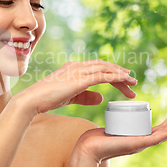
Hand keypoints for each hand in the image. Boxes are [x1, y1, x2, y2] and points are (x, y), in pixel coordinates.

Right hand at [14, 59, 137, 116]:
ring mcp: (78, 71)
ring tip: (133, 83)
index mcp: (74, 68)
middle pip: (104, 66)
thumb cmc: (47, 99)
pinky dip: (116, 78)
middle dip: (120, 73)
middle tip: (132, 83)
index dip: (112, 72)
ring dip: (121, 75)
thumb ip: (87, 97)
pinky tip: (125, 82)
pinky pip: (103, 76)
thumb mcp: (71, 97)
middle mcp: (77, 66)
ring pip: (105, 69)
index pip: (97, 67)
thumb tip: (102, 98)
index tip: (123, 80)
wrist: (33, 100)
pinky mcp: (79, 79)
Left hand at [73, 104, 166, 163]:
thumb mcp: (112, 128)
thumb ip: (116, 124)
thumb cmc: (95, 139)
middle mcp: (142, 141)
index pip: (159, 126)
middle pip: (165, 128)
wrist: (86, 149)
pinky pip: (156, 138)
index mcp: (139, 137)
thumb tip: (116, 117)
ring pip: (164, 132)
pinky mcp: (136, 144)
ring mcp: (141, 143)